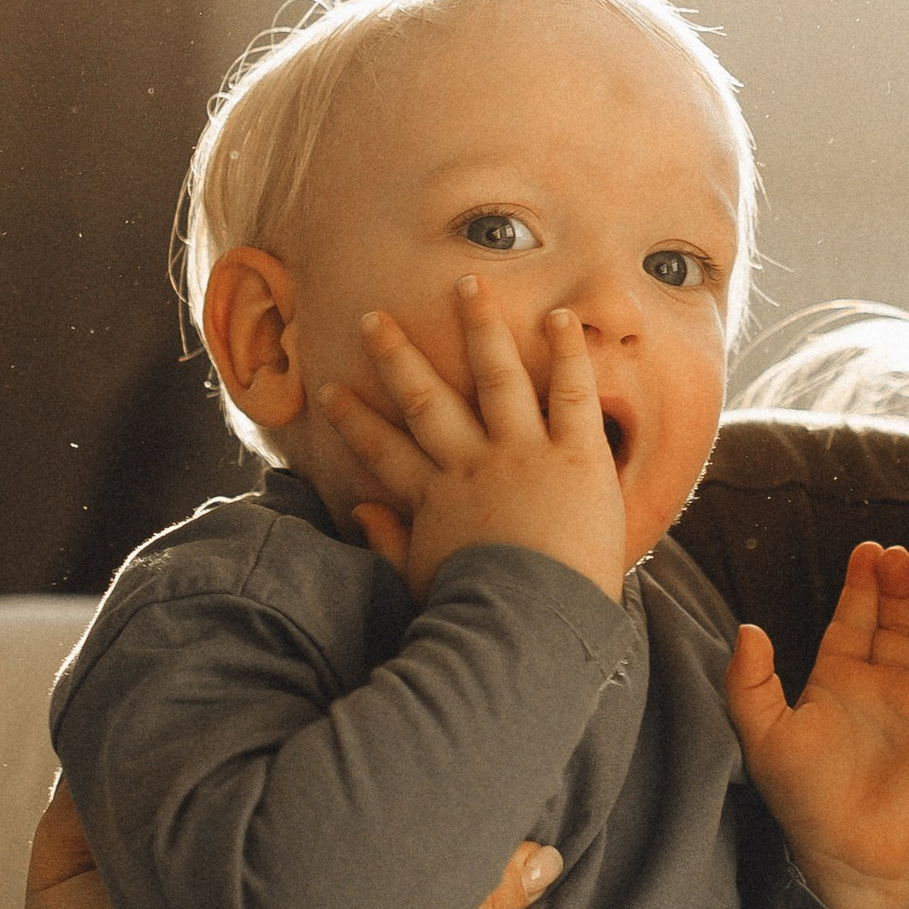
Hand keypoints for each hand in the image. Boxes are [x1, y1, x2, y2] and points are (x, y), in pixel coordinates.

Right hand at [317, 283, 625, 605]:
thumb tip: (361, 514)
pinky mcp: (576, 457)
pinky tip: (561, 317)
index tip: (331, 392)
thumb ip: (393, 545)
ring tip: (468, 284)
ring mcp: (524, 455)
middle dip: (398, 357)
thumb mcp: (422, 584)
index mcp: (436, 502)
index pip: (385, 452)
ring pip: (496, 377)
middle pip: (428, 400)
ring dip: (480, 328)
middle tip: (374, 318)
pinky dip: (567, 353)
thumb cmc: (482, 616)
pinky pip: (572, 394)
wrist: (536, 625)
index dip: (355, 421)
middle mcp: (473, 466)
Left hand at [725, 543, 908, 908]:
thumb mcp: (764, 736)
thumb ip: (750, 683)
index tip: (869, 551)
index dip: (862, 586)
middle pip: (904, 625)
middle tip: (899, 557)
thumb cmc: (804, 800)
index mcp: (844, 682)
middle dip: (902, 591)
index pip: (856, 621)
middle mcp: (892, 689)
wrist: (849, 856)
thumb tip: (748, 629)